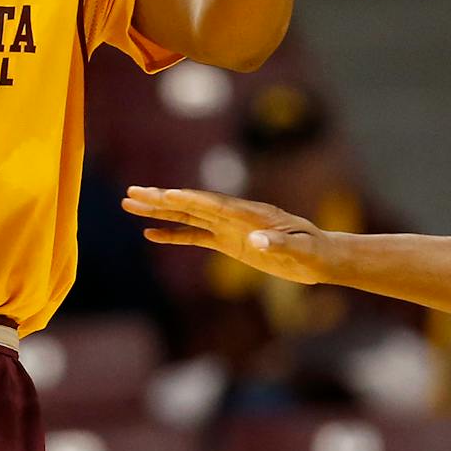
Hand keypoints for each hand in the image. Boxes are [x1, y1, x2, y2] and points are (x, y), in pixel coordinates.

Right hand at [121, 186, 331, 284]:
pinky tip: (151, 233)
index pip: (213, 205)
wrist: (319, 256)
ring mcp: (229, 227)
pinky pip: (195, 236)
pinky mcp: (229, 241)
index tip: (163, 195)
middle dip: (161, 199)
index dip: (188, 200)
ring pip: (187, 216)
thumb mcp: (300, 249)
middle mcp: (234, 215)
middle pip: (191, 205)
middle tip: (131, 193)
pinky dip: (173, 233)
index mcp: (250, 213)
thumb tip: (258, 241)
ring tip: (130, 204)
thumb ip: (279, 244)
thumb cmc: (313, 251)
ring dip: (159, 211)